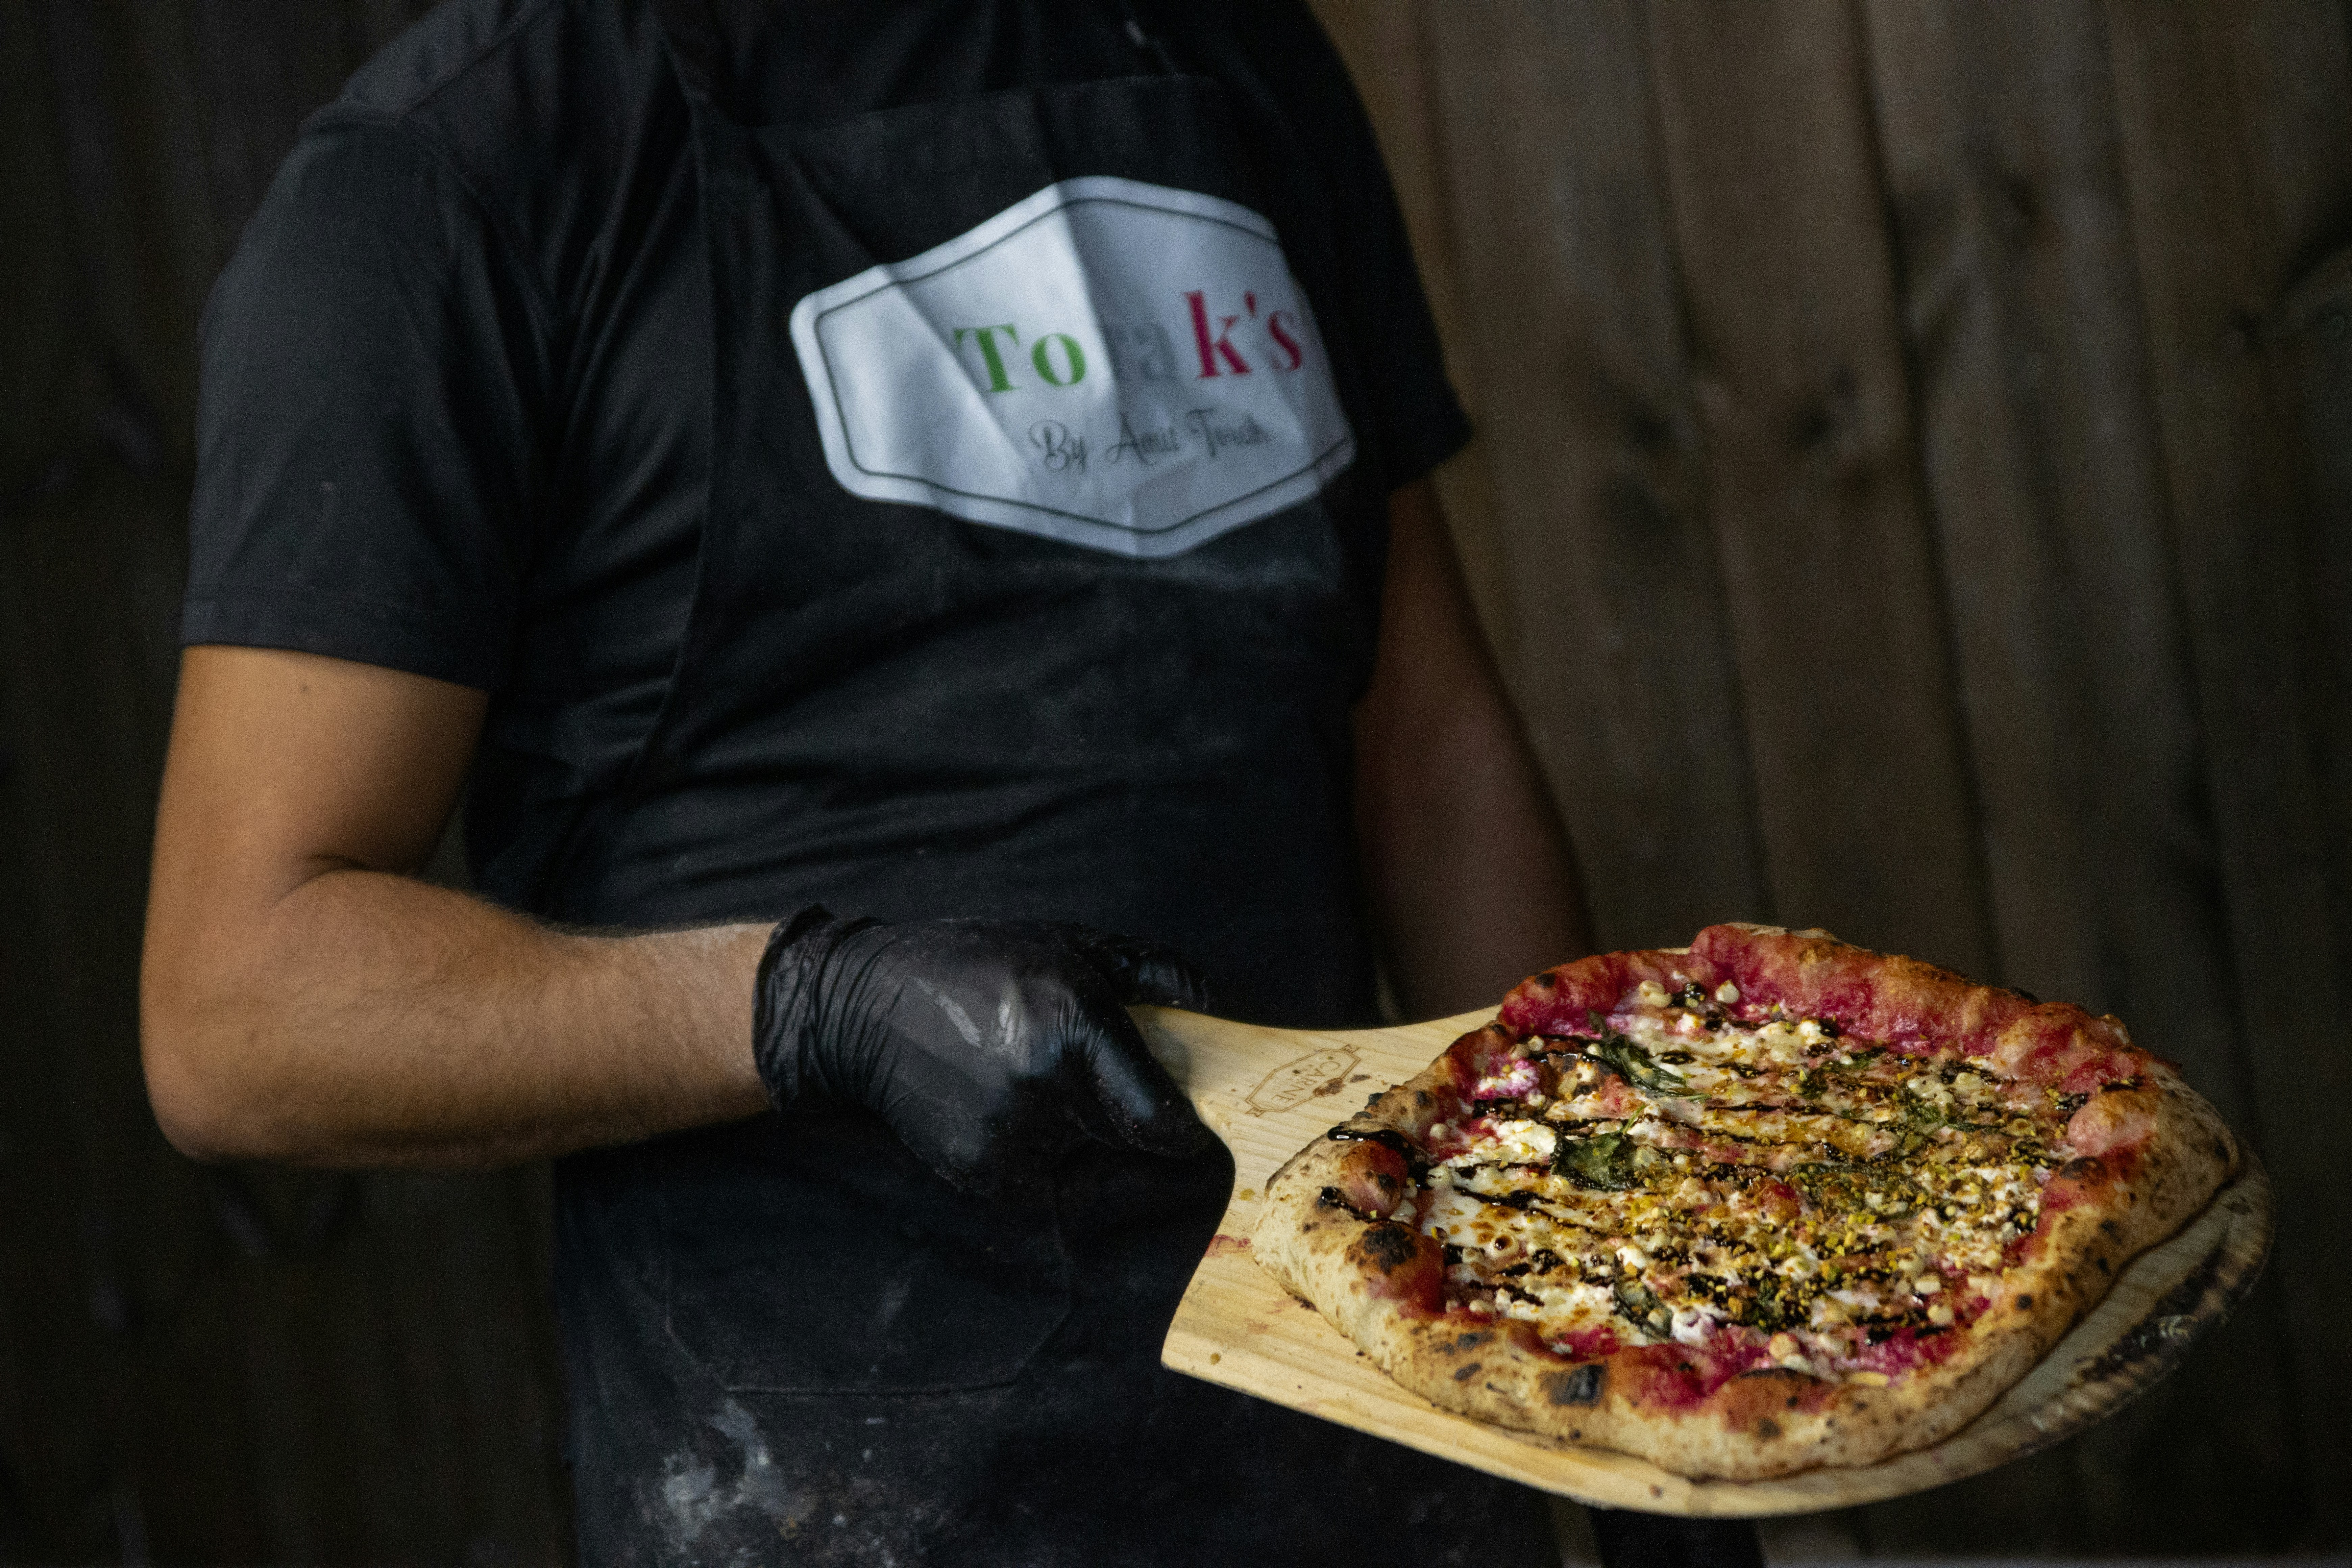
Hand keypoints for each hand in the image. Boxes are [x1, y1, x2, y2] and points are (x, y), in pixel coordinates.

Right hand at [751, 908, 1214, 1198]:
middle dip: (1124, 1116)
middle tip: (1089, 1078)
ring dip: (1076, 1131)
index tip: (1184, 1118)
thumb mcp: (1070, 945)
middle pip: (1128, 1139)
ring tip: (1025, 1076)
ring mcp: (1009, 1139)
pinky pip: (1040, 1175)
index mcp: (1073, 1028)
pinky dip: (1035, 1149)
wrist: (864, 1008)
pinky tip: (997, 1101)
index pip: (1161, 1119)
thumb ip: (1152, 977)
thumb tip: (1217, 1008)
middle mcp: (1044, 1090)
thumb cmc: (976, 965)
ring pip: (1083, 1159)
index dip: (1182, 1125)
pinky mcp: (979, 1172)